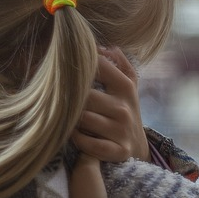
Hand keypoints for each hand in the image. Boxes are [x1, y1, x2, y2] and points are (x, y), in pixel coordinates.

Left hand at [72, 47, 148, 162]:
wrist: (138, 147)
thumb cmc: (124, 110)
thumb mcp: (128, 85)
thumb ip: (119, 63)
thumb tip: (104, 46)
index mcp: (125, 87)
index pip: (98, 67)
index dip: (79, 66)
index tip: (65, 68)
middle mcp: (124, 108)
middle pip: (85, 96)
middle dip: (71, 98)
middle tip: (60, 99)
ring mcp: (121, 130)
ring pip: (82, 120)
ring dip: (71, 119)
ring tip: (68, 117)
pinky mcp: (117, 151)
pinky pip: (86, 142)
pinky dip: (77, 139)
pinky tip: (76, 134)